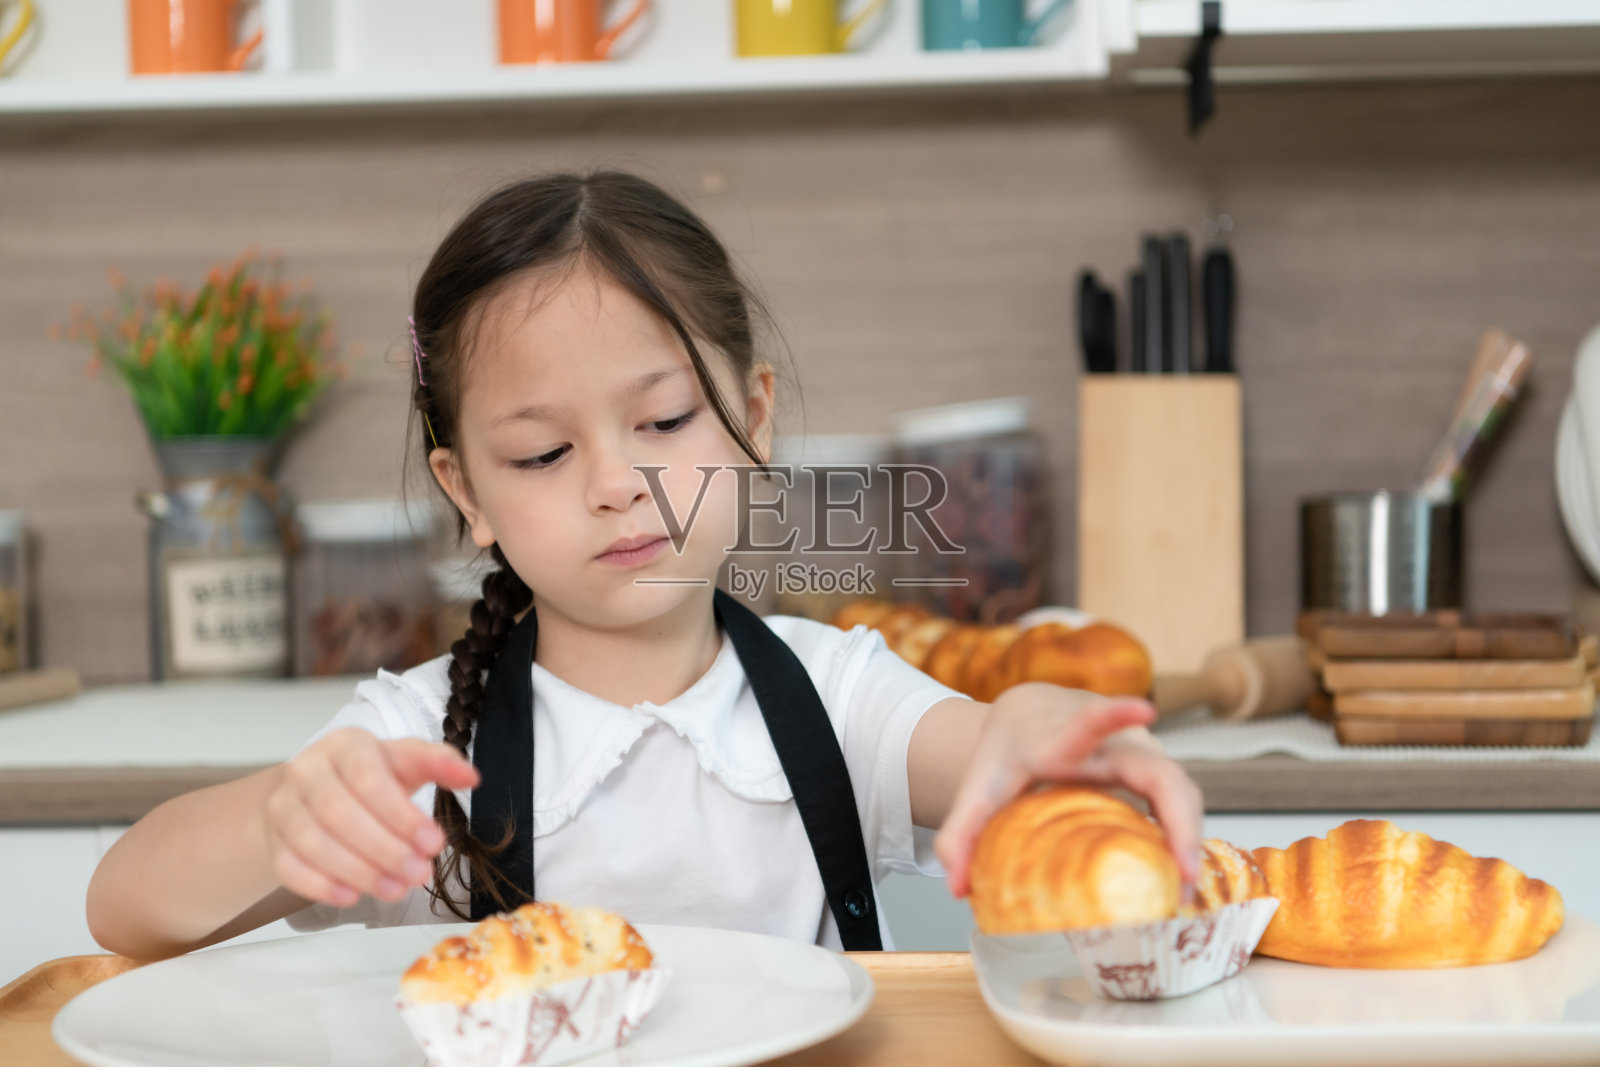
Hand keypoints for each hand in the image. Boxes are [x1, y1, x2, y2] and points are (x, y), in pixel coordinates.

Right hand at [262, 729, 479, 907]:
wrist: (310, 792)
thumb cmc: (367, 778)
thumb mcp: (403, 761)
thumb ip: (437, 764)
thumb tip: (471, 776)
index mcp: (345, 745)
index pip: (369, 779)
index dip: (401, 815)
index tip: (435, 842)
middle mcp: (307, 770)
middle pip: (339, 813)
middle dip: (384, 849)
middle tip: (420, 872)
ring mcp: (284, 806)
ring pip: (312, 842)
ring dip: (358, 872)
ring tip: (396, 889)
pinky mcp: (273, 840)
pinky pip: (289, 867)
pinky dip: (319, 885)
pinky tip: (351, 897)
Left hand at [933, 682, 1203, 898]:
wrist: (1031, 715)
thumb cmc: (1007, 754)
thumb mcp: (976, 790)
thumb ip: (958, 837)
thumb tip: (957, 890)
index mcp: (1058, 739)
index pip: (1088, 722)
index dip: (1115, 716)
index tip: (1143, 709)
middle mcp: (1110, 740)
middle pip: (1158, 772)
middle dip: (1178, 817)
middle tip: (1184, 872)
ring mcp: (1140, 751)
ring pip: (1180, 792)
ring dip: (1189, 840)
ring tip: (1184, 894)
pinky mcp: (1155, 769)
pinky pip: (1182, 804)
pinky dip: (1185, 841)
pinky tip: (1182, 880)